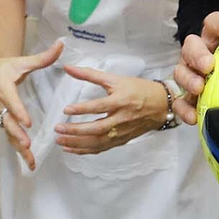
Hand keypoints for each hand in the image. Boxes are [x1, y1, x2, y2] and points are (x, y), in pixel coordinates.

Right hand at [0, 40, 64, 170]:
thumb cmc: (3, 68)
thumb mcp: (21, 61)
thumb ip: (42, 57)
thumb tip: (62, 44)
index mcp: (4, 88)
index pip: (11, 102)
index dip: (18, 112)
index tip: (28, 122)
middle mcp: (0, 105)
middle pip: (8, 122)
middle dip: (17, 134)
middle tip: (27, 144)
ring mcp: (0, 116)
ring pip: (9, 134)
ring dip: (19, 149)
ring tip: (31, 161)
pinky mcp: (3, 123)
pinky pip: (10, 138)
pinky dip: (19, 151)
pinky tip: (30, 163)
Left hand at [54, 68, 168, 153]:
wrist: (161, 105)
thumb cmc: (138, 90)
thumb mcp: (115, 79)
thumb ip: (90, 74)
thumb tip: (68, 68)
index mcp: (120, 101)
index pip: (99, 107)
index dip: (82, 109)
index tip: (66, 109)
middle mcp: (121, 119)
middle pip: (97, 129)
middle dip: (76, 131)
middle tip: (58, 129)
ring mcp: (121, 132)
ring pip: (98, 142)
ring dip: (77, 143)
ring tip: (60, 141)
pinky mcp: (121, 140)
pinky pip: (102, 148)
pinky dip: (86, 150)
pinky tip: (71, 149)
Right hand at [170, 11, 218, 125]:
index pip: (212, 22)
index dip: (218, 23)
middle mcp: (202, 53)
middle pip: (190, 45)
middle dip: (197, 54)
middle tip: (209, 65)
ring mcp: (193, 75)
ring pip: (180, 71)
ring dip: (187, 78)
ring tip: (200, 89)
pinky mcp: (190, 98)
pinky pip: (181, 103)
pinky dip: (184, 109)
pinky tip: (194, 117)